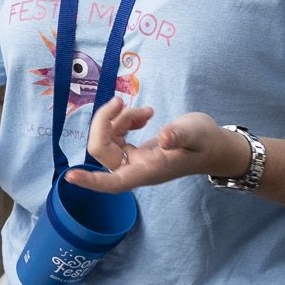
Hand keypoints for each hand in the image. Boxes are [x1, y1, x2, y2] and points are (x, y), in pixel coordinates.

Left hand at [62, 99, 241, 193]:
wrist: (214, 146)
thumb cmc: (206, 142)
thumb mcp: (197, 133)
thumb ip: (180, 135)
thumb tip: (163, 136)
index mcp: (149, 171)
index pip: (114, 182)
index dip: (92, 180)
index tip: (70, 177)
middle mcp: (136, 169)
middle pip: (102, 150)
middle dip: (105, 122)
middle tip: (122, 101)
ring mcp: (133, 161)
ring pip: (106, 140)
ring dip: (117, 119)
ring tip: (144, 111)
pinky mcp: (132, 151)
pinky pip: (114, 136)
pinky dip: (122, 121)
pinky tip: (142, 115)